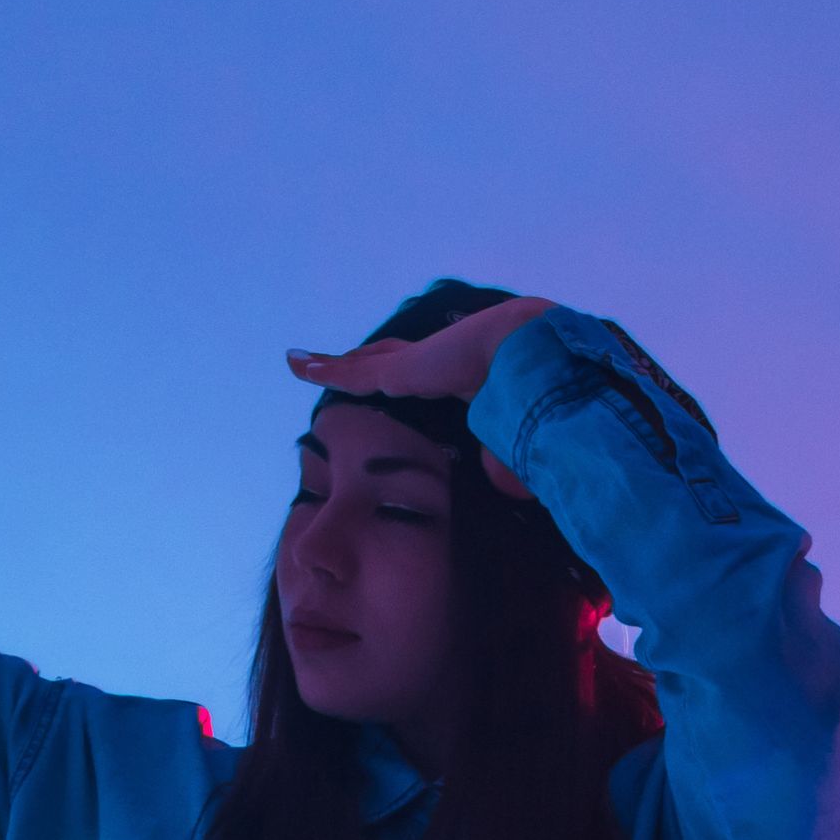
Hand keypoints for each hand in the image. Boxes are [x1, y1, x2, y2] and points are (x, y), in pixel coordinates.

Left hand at [287, 294, 546, 486]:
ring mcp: (418, 362)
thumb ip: (505, 459)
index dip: (412, 377)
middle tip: (348, 365)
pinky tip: (298, 365)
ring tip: (306, 362)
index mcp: (469, 377)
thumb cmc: (541, 396)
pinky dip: (325, 369)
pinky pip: (353, 372)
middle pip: (391, 362)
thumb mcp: (519, 438)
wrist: (538, 359)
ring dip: (337, 365)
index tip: (400, 379)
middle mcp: (440, 361)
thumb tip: (500, 480)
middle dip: (370, 363)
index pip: (432, 377)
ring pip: (366, 364)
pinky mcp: (402, 369)